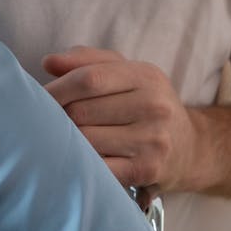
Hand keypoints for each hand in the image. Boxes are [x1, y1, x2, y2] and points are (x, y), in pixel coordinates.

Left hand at [42, 46, 199, 192]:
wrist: (191, 149)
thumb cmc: (146, 105)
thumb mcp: (127, 74)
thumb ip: (87, 61)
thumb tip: (48, 62)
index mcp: (146, 75)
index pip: (90, 78)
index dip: (58, 88)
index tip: (39, 98)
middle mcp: (154, 105)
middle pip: (83, 110)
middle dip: (59, 117)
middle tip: (50, 123)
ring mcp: (153, 139)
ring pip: (86, 140)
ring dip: (68, 142)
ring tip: (64, 140)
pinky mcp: (147, 169)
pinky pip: (99, 167)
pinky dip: (83, 164)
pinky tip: (81, 159)